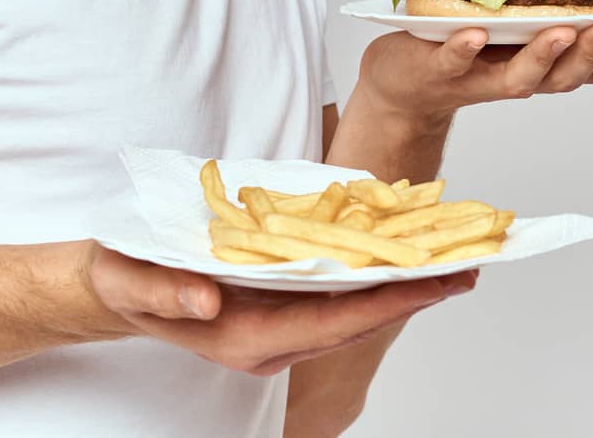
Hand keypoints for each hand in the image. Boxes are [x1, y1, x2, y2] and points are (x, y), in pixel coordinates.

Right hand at [83, 242, 475, 375]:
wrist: (121, 284)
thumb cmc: (126, 280)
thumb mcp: (130, 281)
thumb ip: (164, 293)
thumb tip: (207, 302)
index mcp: (245, 339)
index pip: (330, 324)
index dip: (383, 303)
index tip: (431, 284)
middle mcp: (275, 339)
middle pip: (358, 320)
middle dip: (415, 296)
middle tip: (471, 267)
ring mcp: (284, 326)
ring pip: (357, 310)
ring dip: (408, 286)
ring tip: (460, 261)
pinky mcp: (288, 305)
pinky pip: (344, 294)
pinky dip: (381, 275)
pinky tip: (413, 254)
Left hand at [355, 19, 592, 120]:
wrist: (403, 82)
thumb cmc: (469, 43)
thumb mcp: (522, 22)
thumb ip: (554, 2)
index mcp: (549, 64)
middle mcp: (523, 78)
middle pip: (571, 74)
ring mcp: (482, 79)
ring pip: (523, 77)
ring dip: (545, 54)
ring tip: (563, 30)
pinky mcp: (439, 73)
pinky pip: (455, 64)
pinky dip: (467, 51)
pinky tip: (477, 35)